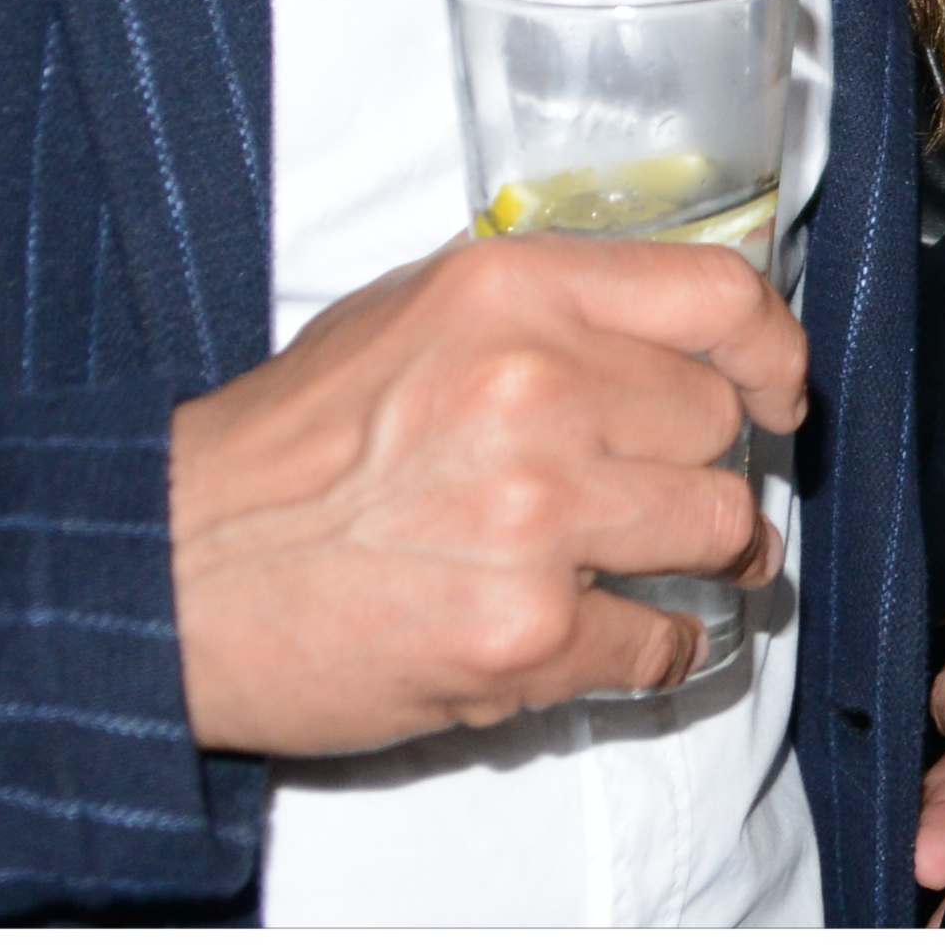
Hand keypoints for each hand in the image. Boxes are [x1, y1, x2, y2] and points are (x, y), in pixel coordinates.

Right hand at [167, 237, 804, 755]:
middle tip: (662, 498)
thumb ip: (547, 315)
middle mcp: (536, 389)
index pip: (719, 297)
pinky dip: (653, 651)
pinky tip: (605, 638)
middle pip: (718, 423)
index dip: (771, 351)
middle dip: (700, 467)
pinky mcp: (528, 633)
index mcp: (511, 293)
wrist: (167, 576)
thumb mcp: (412, 317)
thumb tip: (682, 345)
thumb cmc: (284, 452)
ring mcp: (538, 516)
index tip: (778, 392)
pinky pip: (663, 643)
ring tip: (658, 569)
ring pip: (720, 528)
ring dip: (704, 559)